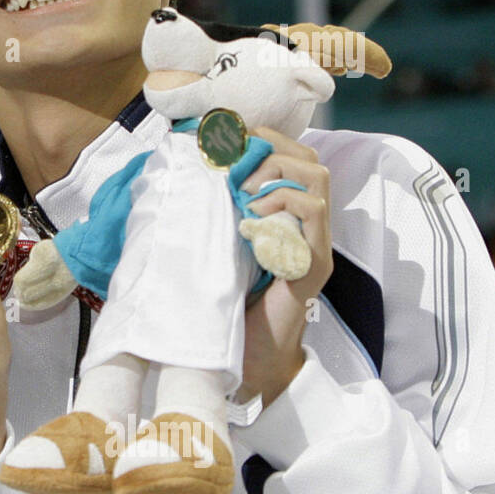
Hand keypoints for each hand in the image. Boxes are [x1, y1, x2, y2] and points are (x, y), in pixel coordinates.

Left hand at [237, 129, 332, 405]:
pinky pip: (314, 212)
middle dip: (269, 148)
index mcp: (284, 214)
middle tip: (234, 165)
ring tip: (244, 191)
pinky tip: (253, 218)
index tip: (227, 138)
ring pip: (317, 178)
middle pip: (309, 159)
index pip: (291, 155)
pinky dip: (282, 203)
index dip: (263, 139)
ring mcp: (314, 241)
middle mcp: (305, 224)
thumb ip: (210, 213)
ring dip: (275, 173)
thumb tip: (176, 174)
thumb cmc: (228, 302)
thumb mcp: (215, 245)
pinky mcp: (315, 263)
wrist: (249, 355)